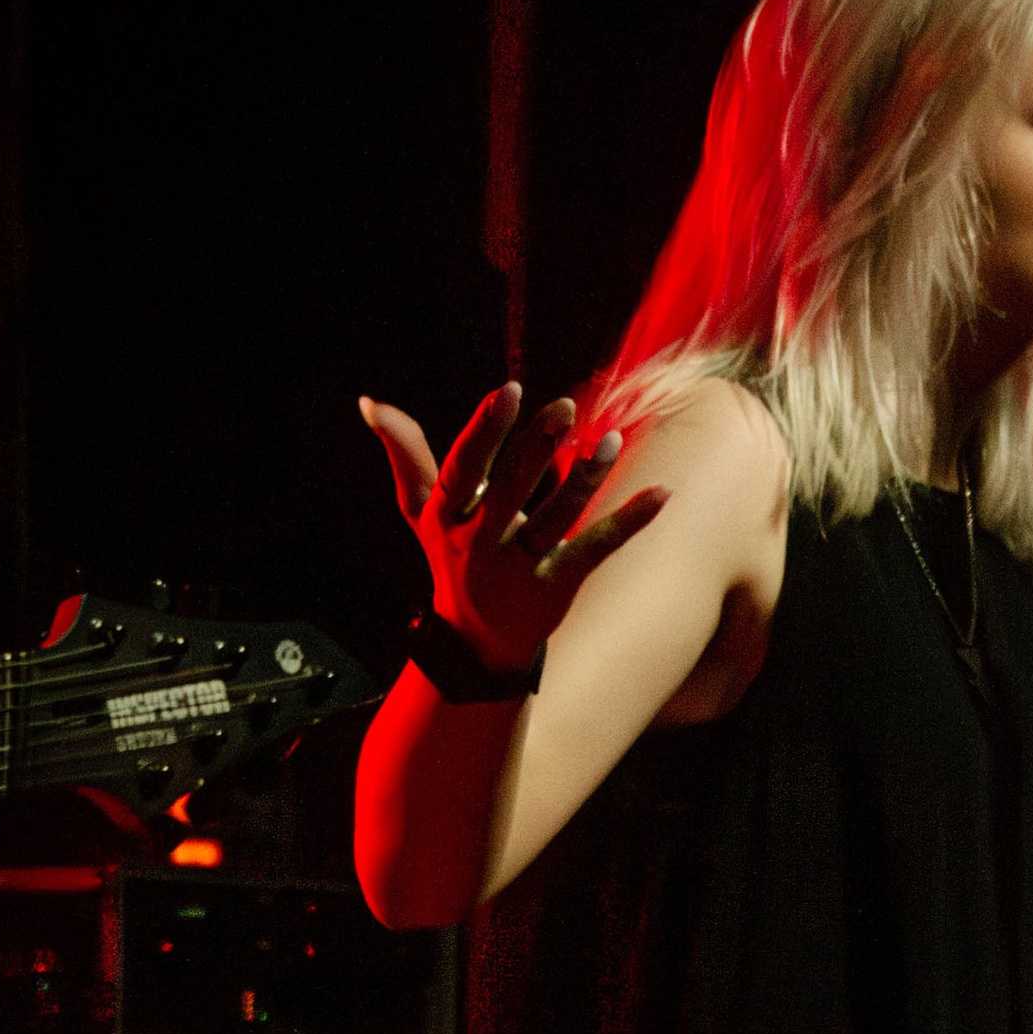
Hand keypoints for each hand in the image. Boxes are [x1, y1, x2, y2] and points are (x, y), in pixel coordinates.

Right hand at [361, 382, 667, 671]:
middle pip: (511, 491)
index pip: (465, 469)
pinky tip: (662, 492)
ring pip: (557, 519)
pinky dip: (630, 521)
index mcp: (447, 518)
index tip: (510, 391)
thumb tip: (370, 403)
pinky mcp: (558, 587)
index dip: (486, 431)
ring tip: (609, 441)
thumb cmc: (450, 560)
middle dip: (537, 448)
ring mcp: (519, 569)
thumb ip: (406, 456)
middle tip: (564, 407)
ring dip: (585, 479)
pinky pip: (596, 549)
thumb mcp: (421, 513)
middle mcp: (479, 544)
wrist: (474, 642)